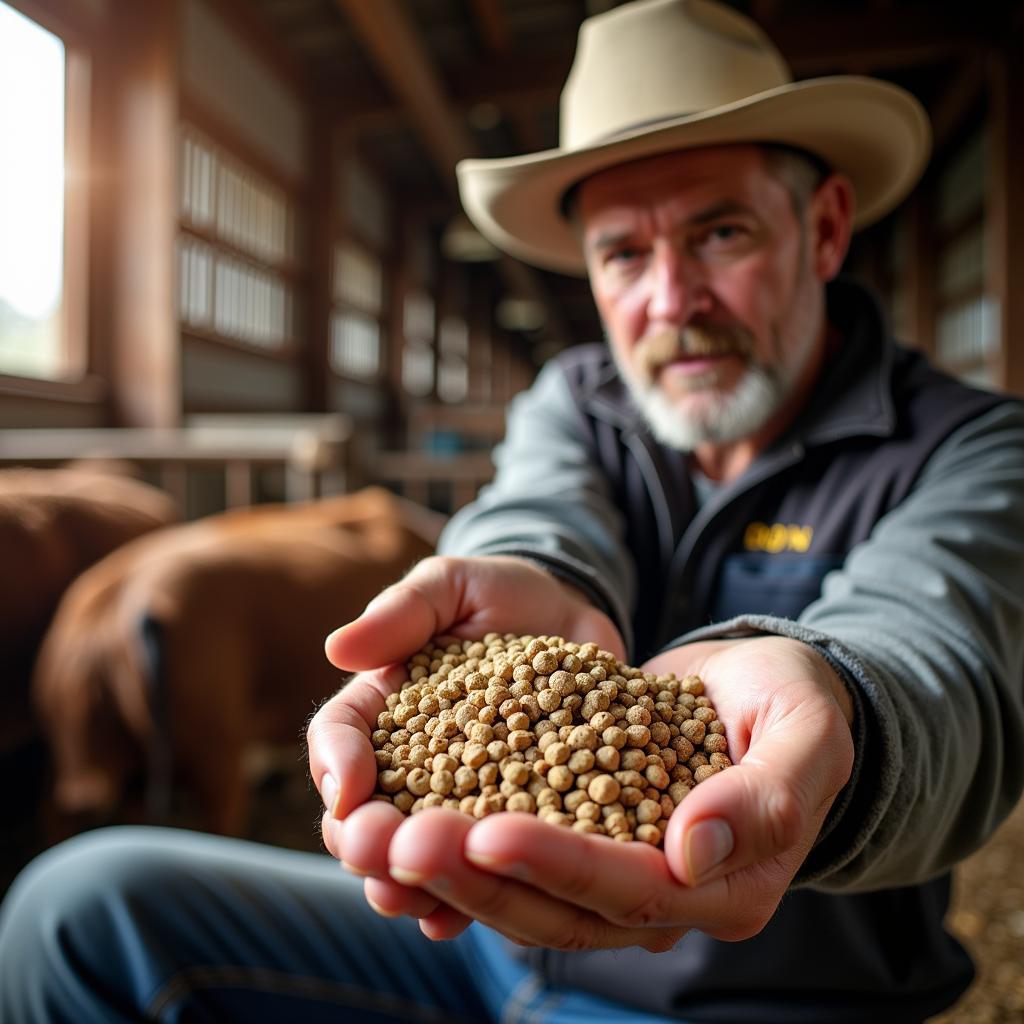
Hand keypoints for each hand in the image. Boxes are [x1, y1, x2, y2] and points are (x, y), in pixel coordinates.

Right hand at [306, 553, 624, 937]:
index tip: (347, 793)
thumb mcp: (451, 586)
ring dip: (411, 882)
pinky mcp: (517, 817)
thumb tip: (336, 648)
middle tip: (378, 858)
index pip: (339, 738)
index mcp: (384, 705)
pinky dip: (472, 897)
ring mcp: (463, 796)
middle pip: (368, 812)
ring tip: (416, 903)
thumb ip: (403, 611)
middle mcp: (412, 761)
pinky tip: (463, 921)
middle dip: (366, 840)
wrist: (570, 612)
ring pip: (420, 852)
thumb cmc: (499, 593)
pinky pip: (489, 864)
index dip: (334, 766)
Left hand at [334, 634, 853, 950]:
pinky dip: (461, 843)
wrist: (769, 691)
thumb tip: (694, 852)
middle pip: (558, 906)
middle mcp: (665, 899)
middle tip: (397, 843)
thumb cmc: (797, 703)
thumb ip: (769, 794)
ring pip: (523, 891)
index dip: (557, 864)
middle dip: (474, 876)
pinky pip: (515, 852)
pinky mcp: (585, 838)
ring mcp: (619, 874)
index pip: (629, 889)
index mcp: (726, 887)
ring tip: (375, 837)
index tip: (485, 831)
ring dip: (447, 867)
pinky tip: (400, 816)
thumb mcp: (804, 730)